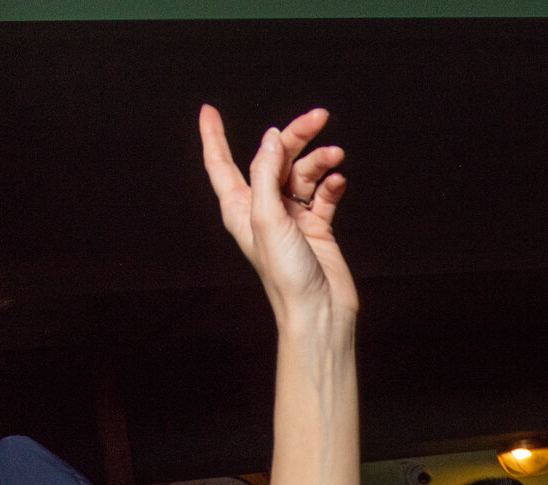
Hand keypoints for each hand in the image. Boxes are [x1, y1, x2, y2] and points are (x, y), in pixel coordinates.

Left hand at [198, 105, 356, 324]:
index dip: (214, 136)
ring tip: (336, 156)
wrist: (318, 311)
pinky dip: (331, 184)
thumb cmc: (285, 275)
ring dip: (320, 160)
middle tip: (318, 118)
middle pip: (275, 158)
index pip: (220, 164)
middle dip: (295, 136)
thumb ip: (266, 173)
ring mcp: (290, 217)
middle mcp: (263, 209)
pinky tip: (338, 182)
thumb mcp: (266, 217)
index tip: (209, 111)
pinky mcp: (316, 227)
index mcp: (240, 208)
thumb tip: (272, 139)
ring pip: (302, 173)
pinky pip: (322, 194)